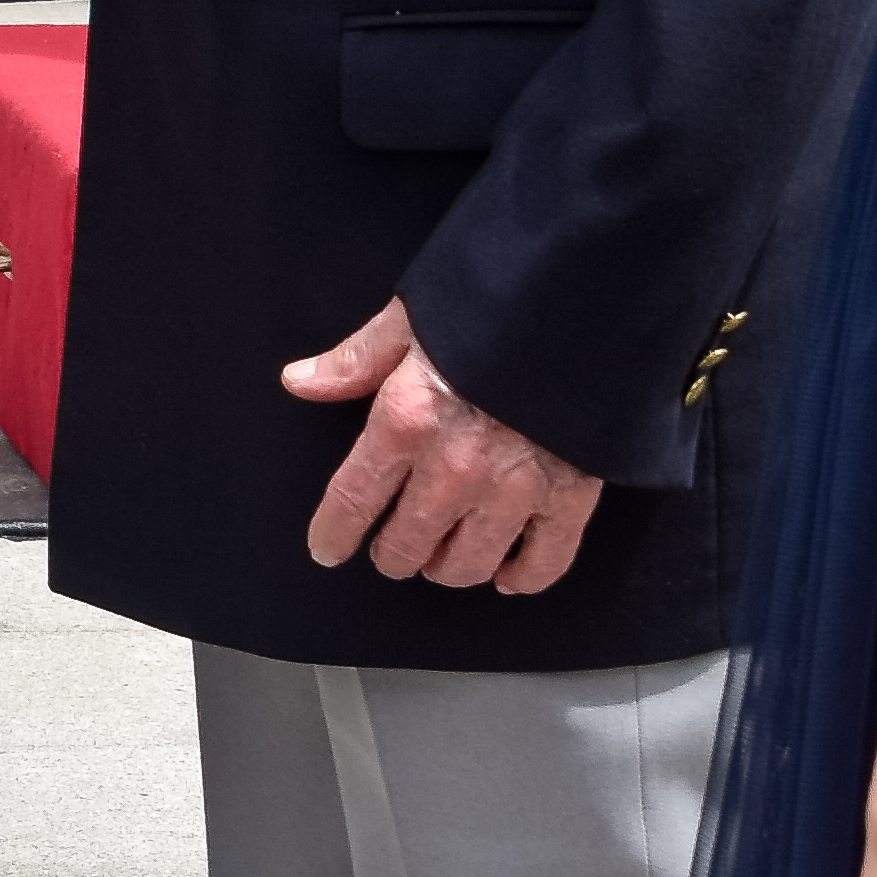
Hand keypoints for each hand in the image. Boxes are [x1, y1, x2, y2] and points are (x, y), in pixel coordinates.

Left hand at [281, 298, 601, 590]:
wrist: (579, 298)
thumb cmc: (487, 307)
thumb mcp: (409, 321)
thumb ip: (355, 361)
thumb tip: (297, 381)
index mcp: (407, 420)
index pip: (353, 502)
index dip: (334, 535)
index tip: (327, 549)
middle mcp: (455, 467)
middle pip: (407, 546)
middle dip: (392, 554)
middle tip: (393, 547)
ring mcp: (515, 488)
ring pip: (467, 566)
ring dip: (448, 568)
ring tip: (442, 556)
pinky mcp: (570, 496)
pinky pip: (543, 563)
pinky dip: (521, 578)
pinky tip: (506, 575)